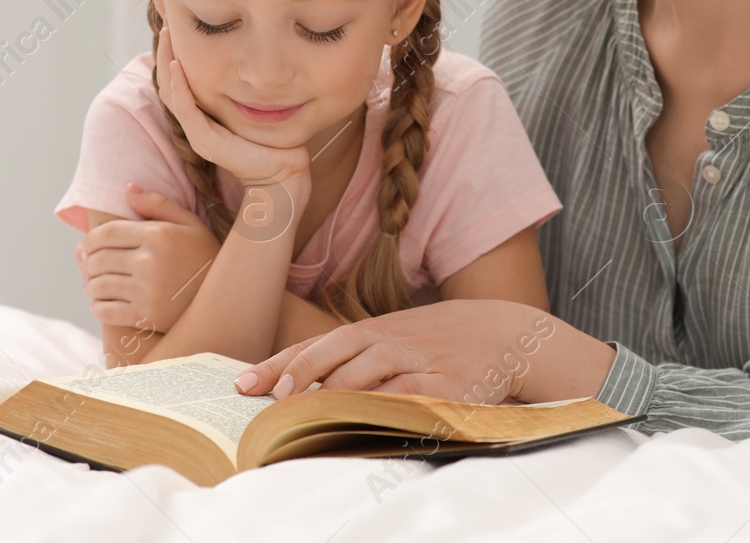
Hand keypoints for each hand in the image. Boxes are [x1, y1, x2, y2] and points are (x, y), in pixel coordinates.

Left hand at [78, 185, 220, 330]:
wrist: (226, 298)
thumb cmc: (205, 256)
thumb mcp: (190, 224)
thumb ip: (159, 204)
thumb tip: (128, 189)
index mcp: (158, 235)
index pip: (106, 233)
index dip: (91, 239)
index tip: (88, 244)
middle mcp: (149, 262)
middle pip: (99, 259)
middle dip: (88, 261)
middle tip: (88, 264)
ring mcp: (147, 292)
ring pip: (99, 286)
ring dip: (90, 285)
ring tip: (93, 284)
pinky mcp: (146, 317)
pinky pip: (106, 311)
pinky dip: (97, 307)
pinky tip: (101, 303)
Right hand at [154, 24, 312, 209]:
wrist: (285, 175)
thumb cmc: (279, 142)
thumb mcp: (261, 107)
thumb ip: (252, 88)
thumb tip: (258, 59)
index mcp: (207, 116)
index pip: (183, 80)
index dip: (178, 53)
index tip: (180, 24)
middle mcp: (198, 123)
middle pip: (171, 82)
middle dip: (168, 51)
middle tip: (168, 21)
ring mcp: (199, 132)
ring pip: (172, 92)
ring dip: (168, 61)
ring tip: (168, 33)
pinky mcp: (206, 141)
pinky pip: (186, 108)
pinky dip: (180, 85)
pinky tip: (178, 64)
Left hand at [230, 298, 613, 405]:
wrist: (506, 332)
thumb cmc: (437, 342)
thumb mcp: (396, 339)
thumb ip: (353, 359)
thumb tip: (292, 385)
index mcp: (375, 329)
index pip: (318, 345)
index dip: (279, 363)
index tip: (243, 384)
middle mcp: (394, 339)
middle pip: (340, 348)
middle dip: (303, 370)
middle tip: (274, 396)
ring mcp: (423, 360)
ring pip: (374, 369)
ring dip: (339, 389)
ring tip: (309, 410)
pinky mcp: (452, 385)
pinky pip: (417, 395)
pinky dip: (391, 406)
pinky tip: (367, 420)